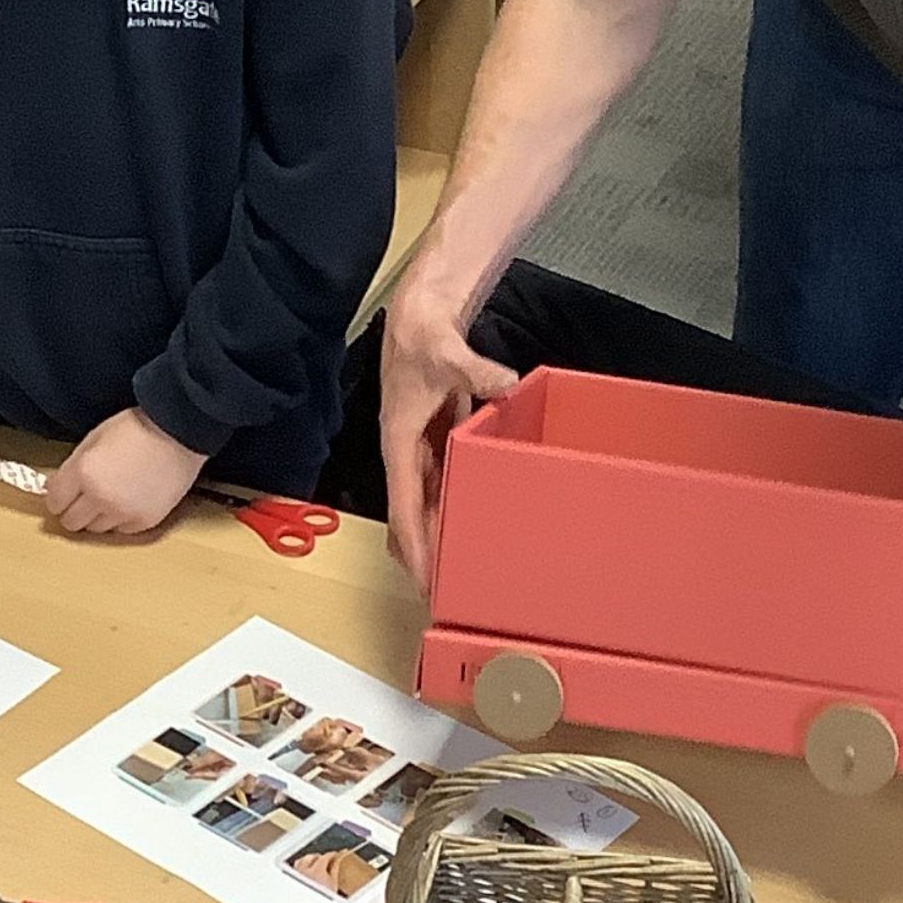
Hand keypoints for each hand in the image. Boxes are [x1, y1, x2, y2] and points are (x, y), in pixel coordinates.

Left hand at [48, 407, 206, 538]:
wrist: (179, 432)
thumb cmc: (138, 428)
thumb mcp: (95, 438)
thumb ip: (73, 466)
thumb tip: (57, 487)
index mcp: (83, 473)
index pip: (54, 502)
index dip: (58, 495)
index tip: (64, 491)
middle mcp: (100, 497)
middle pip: (72, 521)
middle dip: (74, 509)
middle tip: (84, 496)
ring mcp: (123, 512)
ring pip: (96, 529)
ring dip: (98, 516)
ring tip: (111, 495)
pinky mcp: (145, 521)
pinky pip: (122, 530)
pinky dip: (121, 519)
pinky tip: (130, 499)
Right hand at [378, 271, 519, 591]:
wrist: (419, 310)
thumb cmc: (422, 333)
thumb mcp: (448, 353)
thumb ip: (475, 372)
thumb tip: (504, 383)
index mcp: (398, 439)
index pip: (404, 505)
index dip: (415, 545)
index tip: (424, 580)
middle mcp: (405, 448)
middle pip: (410, 512)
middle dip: (422, 552)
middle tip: (443, 592)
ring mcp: (419, 442)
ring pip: (425, 499)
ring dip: (437, 530)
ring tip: (456, 566)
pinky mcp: (436, 433)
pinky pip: (442, 478)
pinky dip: (451, 502)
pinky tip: (470, 518)